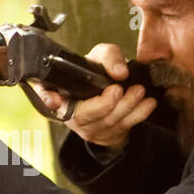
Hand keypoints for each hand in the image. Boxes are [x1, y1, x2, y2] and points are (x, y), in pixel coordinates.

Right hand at [31, 44, 155, 151]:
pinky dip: (138, 115)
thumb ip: (108, 57)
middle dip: (105, 104)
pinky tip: (148, 103)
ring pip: (106, 123)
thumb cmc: (97, 72)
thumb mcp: (100, 56)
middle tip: (120, 88)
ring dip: (126, 107)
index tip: (54, 100)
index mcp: (60, 91)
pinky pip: (122, 128)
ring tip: (139, 91)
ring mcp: (86, 128)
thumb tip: (120, 73)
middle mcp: (69, 113)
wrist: (109, 90)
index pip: (45, 96)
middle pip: (84, 115)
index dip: (47, 99)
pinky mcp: (104, 136)